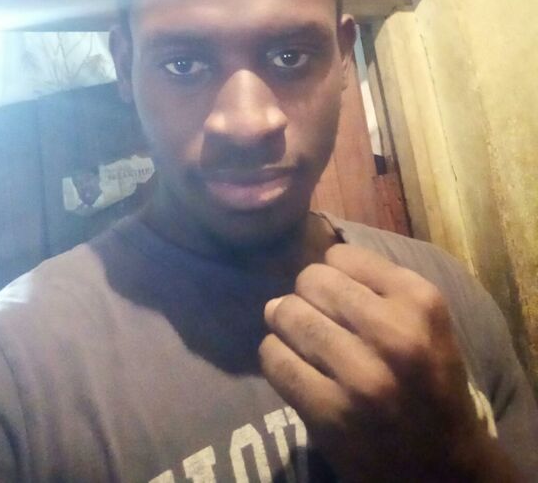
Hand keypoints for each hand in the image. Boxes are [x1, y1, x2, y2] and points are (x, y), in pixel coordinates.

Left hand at [260, 244, 518, 482]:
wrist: (442, 466)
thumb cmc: (429, 381)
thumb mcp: (424, 320)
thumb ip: (377, 283)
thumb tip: (311, 258)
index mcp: (421, 301)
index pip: (341, 256)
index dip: (333, 273)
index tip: (339, 294)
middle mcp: (393, 334)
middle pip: (311, 281)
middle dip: (306, 295)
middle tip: (315, 316)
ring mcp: (361, 376)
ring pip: (288, 314)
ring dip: (286, 323)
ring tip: (300, 337)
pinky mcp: (330, 412)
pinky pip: (274, 358)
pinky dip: (274, 355)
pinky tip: (291, 364)